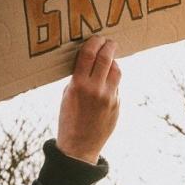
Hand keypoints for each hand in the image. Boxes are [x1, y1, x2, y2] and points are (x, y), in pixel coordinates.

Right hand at [56, 35, 120, 163]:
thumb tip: (90, 61)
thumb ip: (79, 78)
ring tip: (109, 58)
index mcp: (78, 85)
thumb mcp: (68, 95)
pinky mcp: (117, 104)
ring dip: (113, 62)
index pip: (88, 54)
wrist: (79, 146)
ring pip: (116, 70)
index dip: (94, 42)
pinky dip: (113, 79)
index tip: (96, 38)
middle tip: (109, 41)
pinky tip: (107, 78)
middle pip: (106, 58)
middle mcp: (96, 89)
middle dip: (109, 46)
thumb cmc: (69, 118)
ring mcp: (109, 97)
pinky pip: (117, 85)